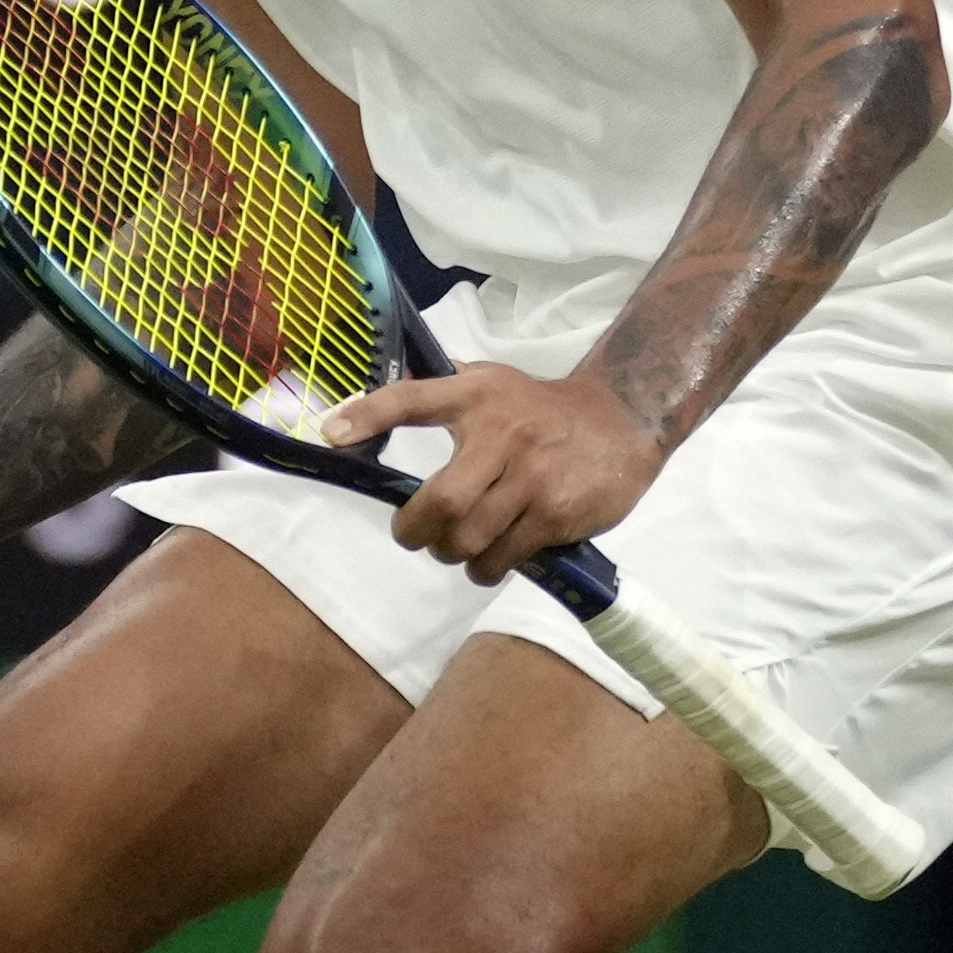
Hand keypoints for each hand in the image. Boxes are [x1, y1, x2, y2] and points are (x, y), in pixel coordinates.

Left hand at [319, 361, 661, 585]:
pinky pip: (504, 557)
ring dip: (452, 554)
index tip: (330, 435)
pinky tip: (492, 558)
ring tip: (456, 548)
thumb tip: (363, 416)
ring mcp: (533, 477)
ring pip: (469, 539)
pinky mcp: (557, 513)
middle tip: (414, 536)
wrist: (622, 421)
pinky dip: (487, 567)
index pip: (411, 399)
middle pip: (441, 502)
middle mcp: (502, 434)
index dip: (368, 416)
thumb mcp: (489, 384)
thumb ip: (437, 396)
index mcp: (476, 395)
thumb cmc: (540, 409)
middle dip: (416, 531)